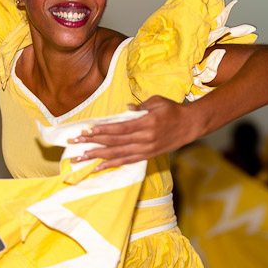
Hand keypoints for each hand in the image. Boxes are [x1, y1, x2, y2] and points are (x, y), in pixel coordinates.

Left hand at [70, 96, 199, 170]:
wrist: (191, 125)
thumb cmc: (173, 110)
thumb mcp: (157, 101)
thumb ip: (140, 106)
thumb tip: (126, 108)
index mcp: (146, 123)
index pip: (119, 128)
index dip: (102, 130)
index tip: (87, 131)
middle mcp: (144, 139)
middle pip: (114, 142)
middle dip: (93, 143)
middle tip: (76, 143)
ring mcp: (145, 149)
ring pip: (117, 154)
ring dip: (97, 156)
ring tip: (81, 158)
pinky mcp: (147, 155)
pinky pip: (126, 161)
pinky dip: (112, 164)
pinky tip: (98, 167)